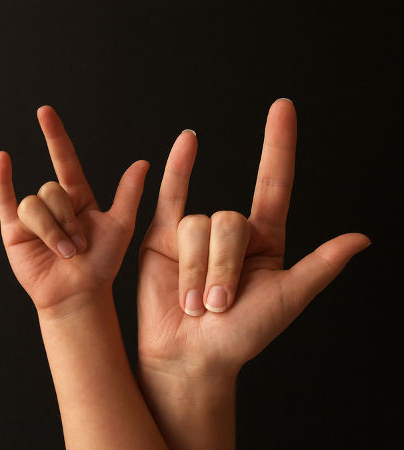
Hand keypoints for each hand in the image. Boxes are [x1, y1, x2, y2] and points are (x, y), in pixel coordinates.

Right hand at [0, 105, 148, 313]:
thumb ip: (129, 194)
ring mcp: (32, 216)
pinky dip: (2, 180)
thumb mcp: (121, 227)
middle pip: (52, 189)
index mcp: (78, 197)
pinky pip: (5, 199)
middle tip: (78, 246)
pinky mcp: (13, 230)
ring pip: (34, 204)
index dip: (55, 135)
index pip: (64, 160)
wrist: (78, 294)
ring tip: (63, 253)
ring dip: (51, 230)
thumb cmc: (101, 264)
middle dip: (66, 219)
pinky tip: (3, 160)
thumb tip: (142, 162)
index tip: (45, 112)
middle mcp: (54, 203)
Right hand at [136, 99, 369, 449]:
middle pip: (229, 219)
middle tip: (218, 305)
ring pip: (197, 225)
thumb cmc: (240, 336)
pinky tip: (187, 143)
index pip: (273, 182)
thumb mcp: (287, 301)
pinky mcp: (162, 236)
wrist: (191, 355)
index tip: (282, 108)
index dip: (279, 145)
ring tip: (195, 303)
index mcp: (265, 241)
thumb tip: (361, 239)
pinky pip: (169, 196)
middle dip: (224, 267)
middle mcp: (230, 232)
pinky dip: (177, 169)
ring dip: (197, 270)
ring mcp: (195, 233)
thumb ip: (319, 267)